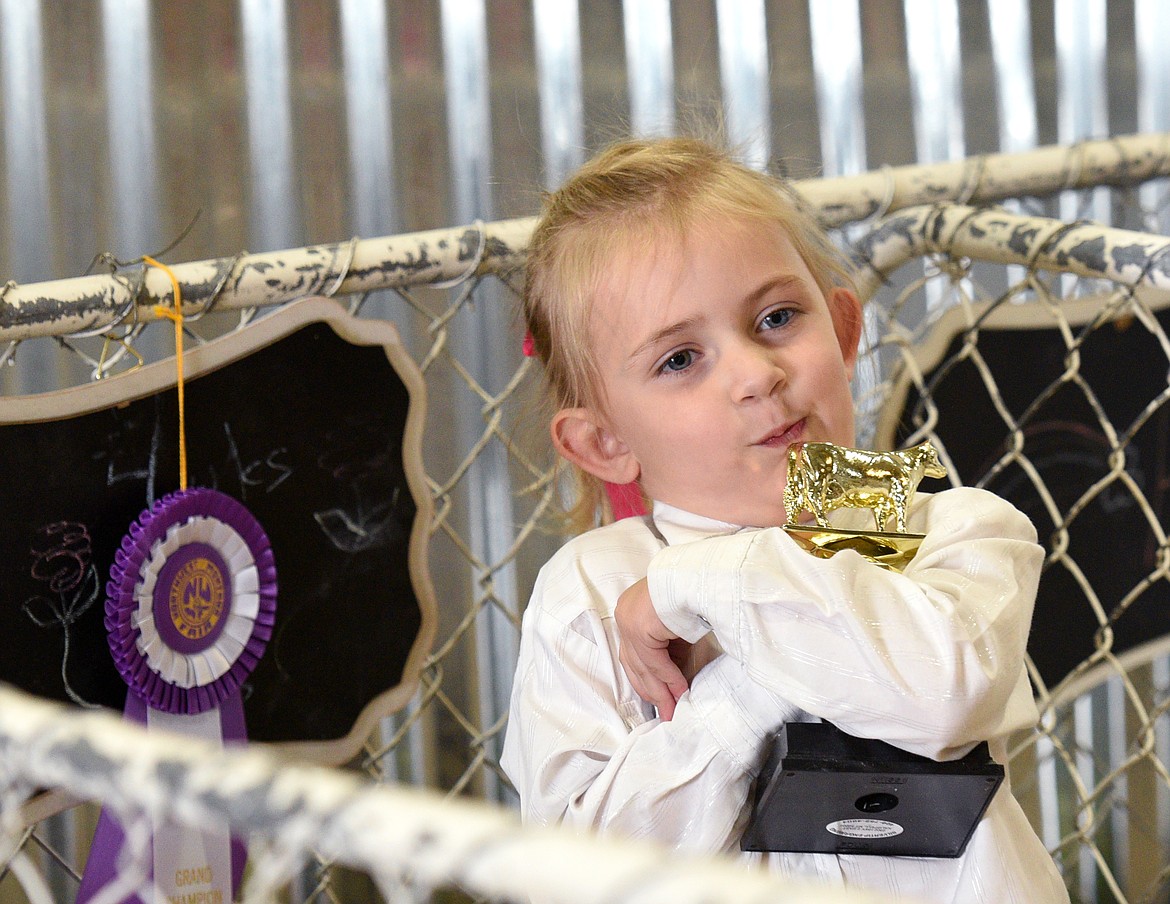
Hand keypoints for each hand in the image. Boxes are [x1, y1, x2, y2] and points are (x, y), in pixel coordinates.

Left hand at [615, 578, 686, 720]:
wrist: (697, 574)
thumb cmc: (691, 593)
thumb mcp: (676, 626)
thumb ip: (670, 649)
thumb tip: (672, 680)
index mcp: (630, 610)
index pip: (633, 653)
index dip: (645, 678)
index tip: (658, 697)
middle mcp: (624, 615)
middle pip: (633, 663)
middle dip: (650, 690)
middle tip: (664, 711)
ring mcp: (629, 621)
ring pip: (643, 666)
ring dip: (660, 691)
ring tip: (672, 710)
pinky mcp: (639, 628)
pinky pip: (654, 662)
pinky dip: (669, 679)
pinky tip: (680, 692)